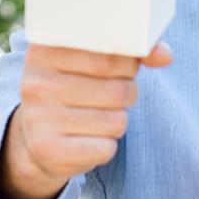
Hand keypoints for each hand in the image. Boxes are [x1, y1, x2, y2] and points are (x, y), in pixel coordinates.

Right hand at [0, 41, 172, 198]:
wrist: (34, 136)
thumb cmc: (75, 87)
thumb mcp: (93, 60)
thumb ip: (131, 51)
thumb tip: (165, 55)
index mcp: (45, 48)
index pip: (110, 53)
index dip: (129, 63)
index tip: (124, 65)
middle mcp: (36, 82)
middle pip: (118, 89)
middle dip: (127, 92)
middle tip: (112, 93)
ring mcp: (39, 117)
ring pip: (116, 121)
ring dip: (117, 120)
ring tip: (96, 115)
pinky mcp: (48, 150)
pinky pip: (106, 148)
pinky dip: (105, 146)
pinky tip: (86, 138)